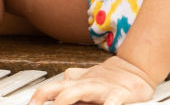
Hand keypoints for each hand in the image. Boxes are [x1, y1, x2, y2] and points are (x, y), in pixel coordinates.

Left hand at [30, 56, 155, 104]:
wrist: (134, 69)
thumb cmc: (105, 81)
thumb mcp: (82, 83)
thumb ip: (66, 88)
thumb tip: (45, 95)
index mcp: (74, 84)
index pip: (49, 89)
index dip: (35, 99)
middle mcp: (84, 85)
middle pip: (59, 90)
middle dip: (46, 101)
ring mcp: (100, 89)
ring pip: (78, 93)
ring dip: (64, 102)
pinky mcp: (119, 94)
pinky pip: (111, 102)